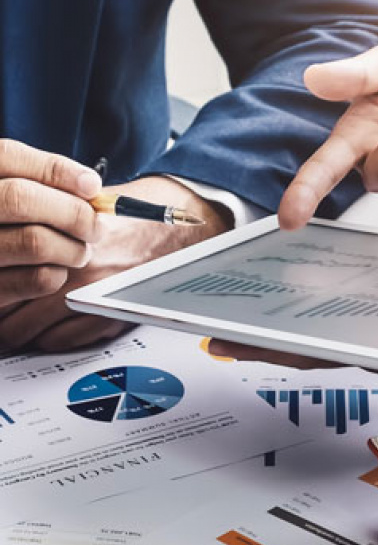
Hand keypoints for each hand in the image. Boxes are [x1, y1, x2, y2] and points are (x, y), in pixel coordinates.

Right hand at [0, 139, 102, 308]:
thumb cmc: (7, 223)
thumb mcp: (12, 192)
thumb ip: (43, 183)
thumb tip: (90, 185)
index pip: (8, 156)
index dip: (57, 170)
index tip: (91, 185)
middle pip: (21, 199)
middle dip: (74, 212)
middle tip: (96, 227)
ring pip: (35, 242)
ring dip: (73, 248)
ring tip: (80, 251)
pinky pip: (37, 279)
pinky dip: (59, 274)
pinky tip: (57, 269)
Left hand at [0, 176, 232, 351]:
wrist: (191, 228)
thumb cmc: (149, 211)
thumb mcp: (92, 204)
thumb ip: (53, 221)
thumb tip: (18, 235)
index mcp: (72, 245)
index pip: (11, 279)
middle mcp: (84, 277)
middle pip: (17, 312)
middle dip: (2, 316)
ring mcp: (101, 302)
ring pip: (38, 332)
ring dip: (21, 331)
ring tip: (12, 327)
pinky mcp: (116, 318)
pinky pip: (68, 341)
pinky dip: (52, 339)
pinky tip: (45, 330)